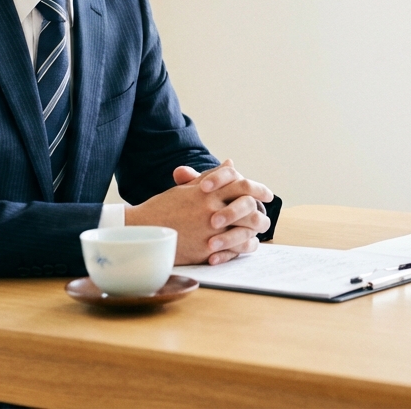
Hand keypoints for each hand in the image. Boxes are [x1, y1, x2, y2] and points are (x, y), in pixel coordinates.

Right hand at [127, 159, 273, 264]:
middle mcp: (211, 208)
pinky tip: (247, 245)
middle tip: (265, 216)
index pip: (242, 185)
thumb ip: (213, 176)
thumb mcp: (188, 189)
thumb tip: (231, 163)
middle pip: (249, 207)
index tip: (267, 194)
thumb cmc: (164, 207)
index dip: (259, 188)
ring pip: (245, 229)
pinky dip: (244, 246)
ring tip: (258, 231)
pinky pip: (234, 248)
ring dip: (255, 230)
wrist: (142, 230)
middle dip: (261, 212)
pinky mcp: (205, 248)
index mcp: (207, 191)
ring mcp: (209, 229)